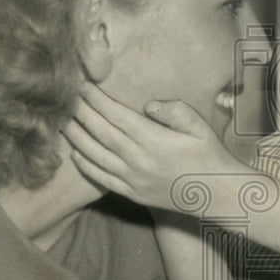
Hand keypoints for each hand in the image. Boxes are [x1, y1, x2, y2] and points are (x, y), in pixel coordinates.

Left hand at [63, 84, 243, 210]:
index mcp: (154, 140)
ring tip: (63, 122)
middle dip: (81, 113)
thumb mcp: (200, 126)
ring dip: (77, 137)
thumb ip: (175, 111)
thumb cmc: (209, 155)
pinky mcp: (133, 194)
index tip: (83, 86)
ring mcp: (133, 179)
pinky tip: (76, 154)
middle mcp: (138, 160)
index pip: (116, 115)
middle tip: (65, 98)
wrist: (216, 194)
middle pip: (100, 133)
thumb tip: (148, 105)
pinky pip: (102, 179)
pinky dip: (86, 166)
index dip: (96, 100)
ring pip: (95, 155)